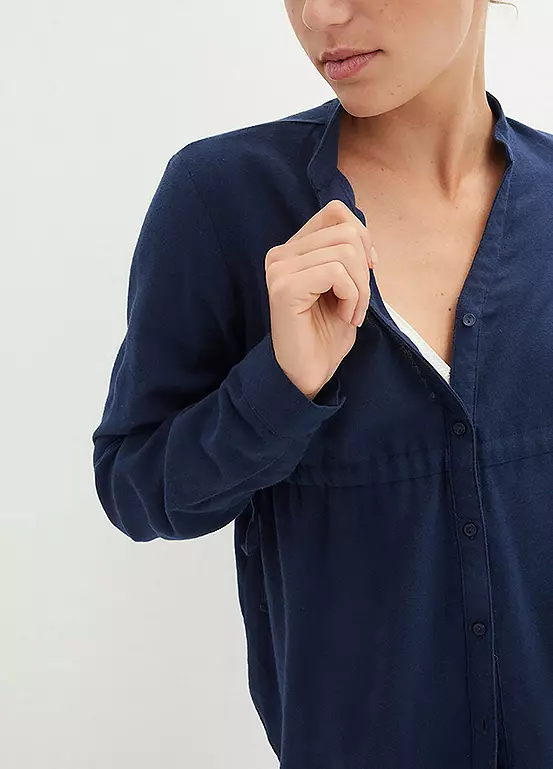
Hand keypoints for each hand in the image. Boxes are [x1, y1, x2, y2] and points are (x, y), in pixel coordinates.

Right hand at [265, 199, 377, 398]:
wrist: (308, 374)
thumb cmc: (326, 333)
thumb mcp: (345, 285)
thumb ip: (347, 254)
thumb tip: (362, 234)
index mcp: (293, 249)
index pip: (335, 211)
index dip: (362, 236)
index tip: (368, 269)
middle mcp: (281, 254)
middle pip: (346, 232)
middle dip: (364, 271)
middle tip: (357, 304)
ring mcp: (280, 269)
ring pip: (345, 251)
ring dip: (360, 288)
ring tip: (350, 313)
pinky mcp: (284, 288)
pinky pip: (336, 272)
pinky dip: (351, 296)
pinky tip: (343, 317)